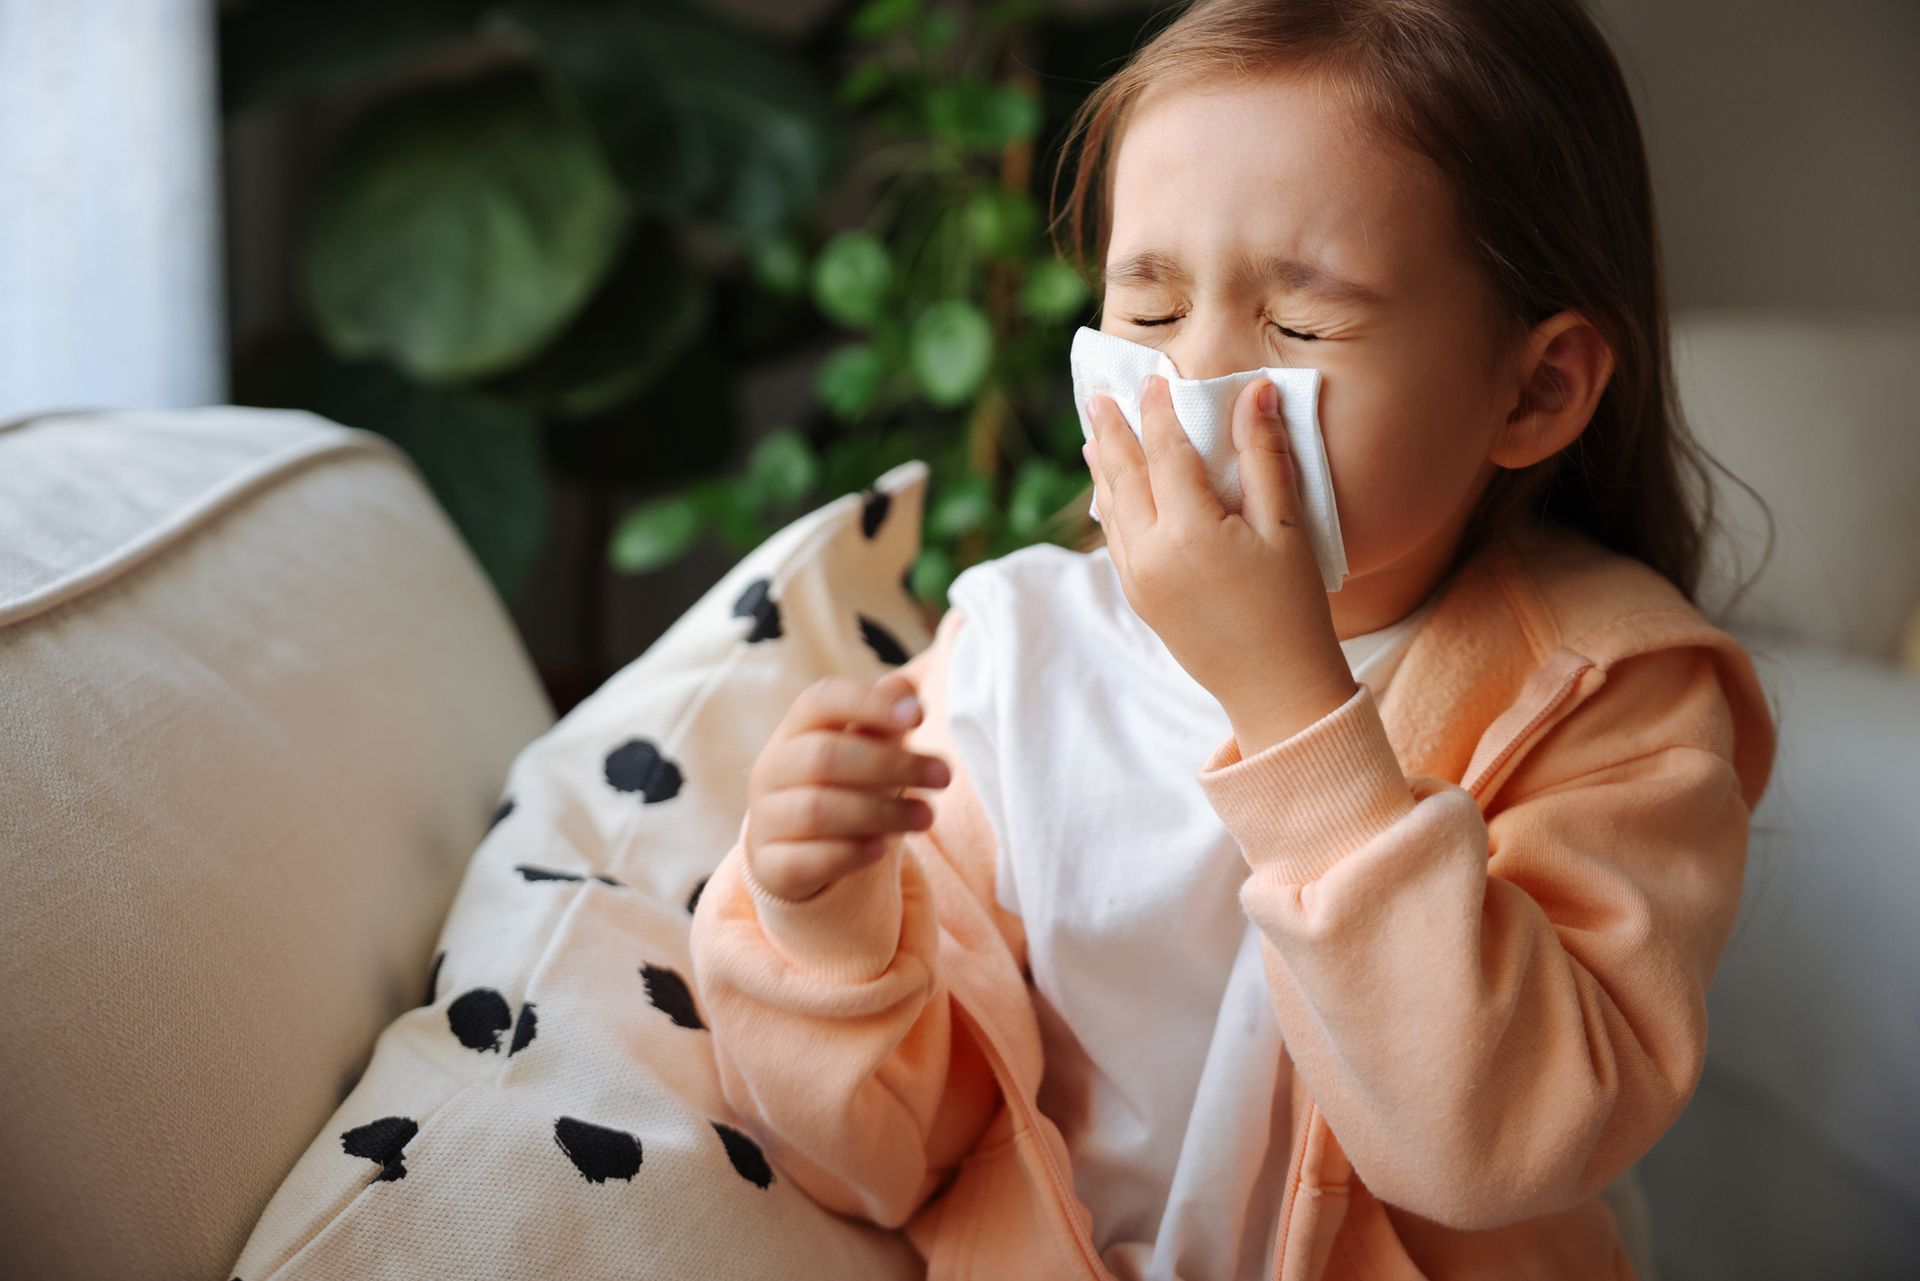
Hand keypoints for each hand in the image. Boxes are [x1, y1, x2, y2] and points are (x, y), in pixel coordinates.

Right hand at [744, 670, 951, 901]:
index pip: (821, 701)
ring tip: (927, 817)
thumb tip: (904, 690)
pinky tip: (881, 848)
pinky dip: (850, 853)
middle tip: (944, 776)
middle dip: (892, 765)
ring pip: (819, 810)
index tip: (919, 716)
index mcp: (795, 729)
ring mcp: (767, 819)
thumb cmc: (842, 784)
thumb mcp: (865, 748)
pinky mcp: (772, 867)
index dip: (868, 703)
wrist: (798, 849)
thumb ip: (883, 718)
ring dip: (883, 813)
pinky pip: (807, 859)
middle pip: (824, 757)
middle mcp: (772, 769)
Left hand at [1082, 373, 1356, 750]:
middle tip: (1097, 394)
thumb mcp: (1287, 527)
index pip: (1166, 452)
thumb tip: (1255, 391)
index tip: (1153, 378)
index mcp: (1189, 532)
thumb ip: (1265, 457)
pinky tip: (1112, 491)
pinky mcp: (1138, 599)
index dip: (1159, 411)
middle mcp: (1150, 554)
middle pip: (1124, 476)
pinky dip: (1110, 506)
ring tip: (1096, 435)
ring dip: (1103, 467)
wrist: (1274, 688)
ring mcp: (1138, 579)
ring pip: (1111, 509)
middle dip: (1112, 432)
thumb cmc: (1292, 607)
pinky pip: (1114, 540)